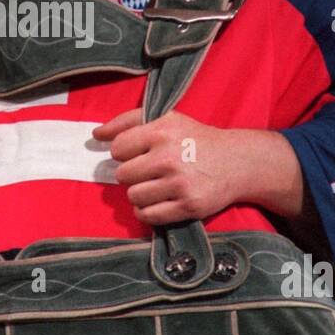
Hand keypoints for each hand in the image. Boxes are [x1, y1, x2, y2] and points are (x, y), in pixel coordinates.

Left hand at [92, 109, 304, 226]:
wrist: (238, 162)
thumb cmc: (196, 139)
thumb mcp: (167, 119)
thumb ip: (128, 121)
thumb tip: (95, 135)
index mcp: (162, 130)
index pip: (117, 148)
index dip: (124, 153)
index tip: (138, 154)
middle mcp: (169, 156)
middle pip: (123, 175)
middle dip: (133, 174)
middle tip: (150, 171)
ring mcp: (179, 183)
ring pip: (133, 197)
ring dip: (140, 194)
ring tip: (156, 186)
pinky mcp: (188, 206)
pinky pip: (148, 215)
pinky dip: (147, 212)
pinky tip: (158, 201)